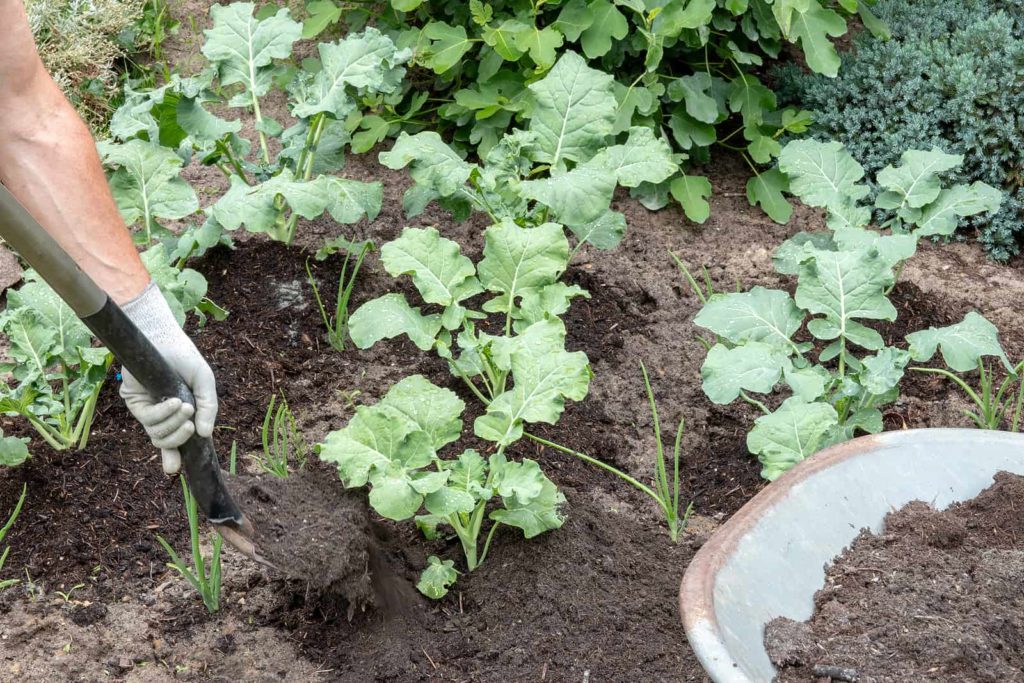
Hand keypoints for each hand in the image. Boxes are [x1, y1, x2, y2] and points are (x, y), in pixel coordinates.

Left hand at [119, 282, 217, 473]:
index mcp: (177, 414)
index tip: (175, 470)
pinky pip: (148, 419)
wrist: (164, 338)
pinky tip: (174, 401)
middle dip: (179, 439)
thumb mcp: (205, 383)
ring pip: (156, 434)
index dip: (173, 458)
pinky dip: (163, 413)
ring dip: (172, 425)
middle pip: (165, 442)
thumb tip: (205, 434)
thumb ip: (209, 408)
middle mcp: (160, 415)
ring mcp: (146, 409)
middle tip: (190, 427)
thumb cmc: (185, 359)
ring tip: (185, 407)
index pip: (174, 441)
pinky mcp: (133, 402)